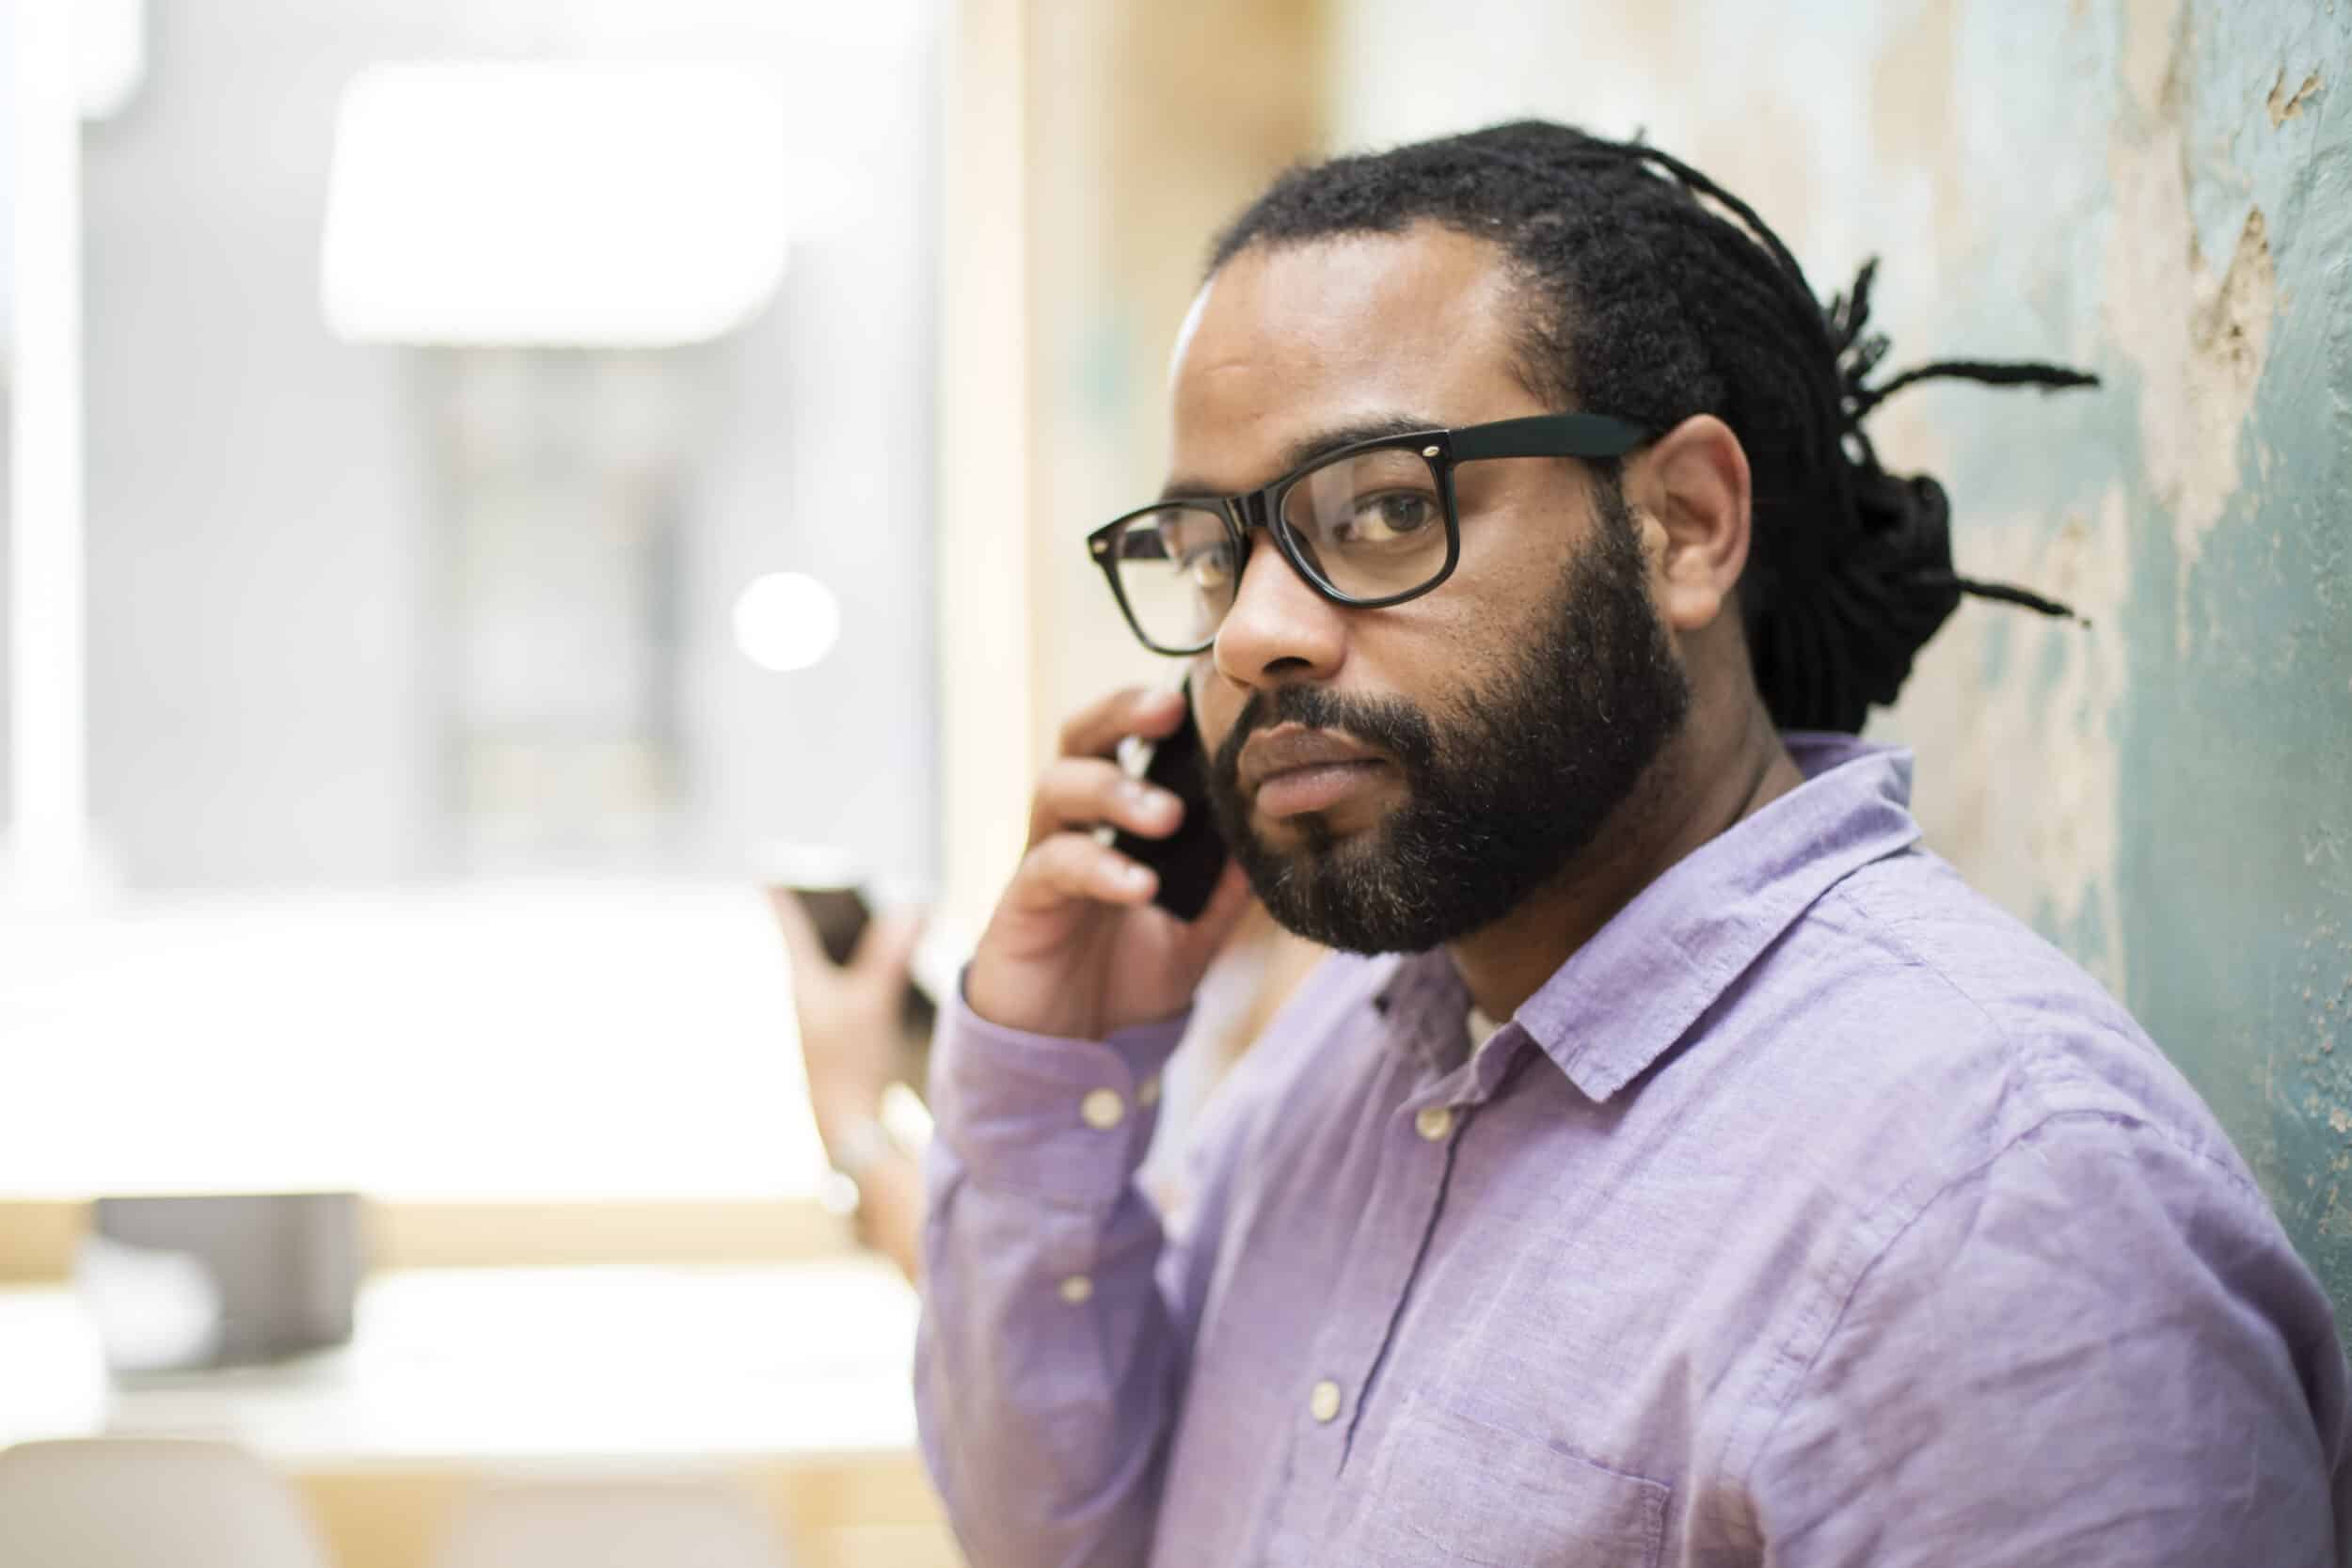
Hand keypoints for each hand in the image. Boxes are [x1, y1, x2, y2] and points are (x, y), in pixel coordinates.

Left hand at [767, 889, 922, 1141]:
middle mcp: (809, 996)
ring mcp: (825, 1018)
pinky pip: (851, 990)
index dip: (783, 895)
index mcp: (804, 980)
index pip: (789, 924)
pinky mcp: (844, 1036)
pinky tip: (892, 975)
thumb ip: (891, 952)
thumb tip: (912, 907)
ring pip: (835, 968)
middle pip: (815, 942)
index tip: (769, 870)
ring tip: (874, 925)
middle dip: (830, 916)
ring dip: (854, 946)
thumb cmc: (851, 1062)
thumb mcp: (874, 1000)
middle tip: (841, 892)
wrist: (850, 1125)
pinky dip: (866, 973)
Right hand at [964, 684, 1251, 1040]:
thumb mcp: (1194, 933)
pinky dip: (1100, 869)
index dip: (1155, 708)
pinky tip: (1140, 887)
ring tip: (1166, 816)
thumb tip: (1277, 839)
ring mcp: (1041, 859)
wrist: (1067, 1052)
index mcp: (1111, 819)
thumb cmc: (1122, 979)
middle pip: (1079, 737)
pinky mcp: (1022, 904)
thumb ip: (1227, 889)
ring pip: (1056, 788)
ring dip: (1113, 790)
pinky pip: (1052, 866)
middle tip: (1168, 709)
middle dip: (1120, 713)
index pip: (1126, 739)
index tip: (1204, 692)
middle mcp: (1071, 825)